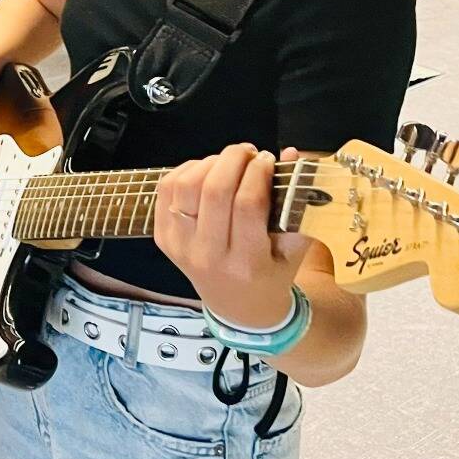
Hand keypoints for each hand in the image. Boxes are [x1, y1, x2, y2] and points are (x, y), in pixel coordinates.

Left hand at [153, 144, 312, 330]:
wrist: (238, 305)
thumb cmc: (271, 274)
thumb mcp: (294, 247)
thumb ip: (295, 202)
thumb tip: (290, 154)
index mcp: (247, 263)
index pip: (247, 205)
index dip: (258, 172)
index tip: (269, 160)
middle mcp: (208, 257)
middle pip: (213, 190)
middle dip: (233, 159)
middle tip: (249, 152)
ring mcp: (180, 247)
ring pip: (185, 186)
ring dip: (210, 162)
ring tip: (230, 161)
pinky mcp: (163, 238)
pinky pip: (167, 189)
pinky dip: (187, 170)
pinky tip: (208, 170)